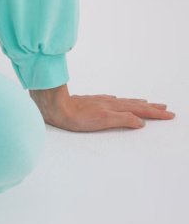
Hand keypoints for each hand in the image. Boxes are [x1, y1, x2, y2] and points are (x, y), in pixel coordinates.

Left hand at [29, 83, 175, 131]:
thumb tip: (140, 122)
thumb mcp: (102, 121)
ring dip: (139, 103)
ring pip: (125, 102)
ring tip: (149, 103)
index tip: (169, 114)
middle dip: (151, 108)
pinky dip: (122, 102)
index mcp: (114, 108)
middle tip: (166, 109)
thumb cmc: (76, 117)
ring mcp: (101, 102)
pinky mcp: (91, 102)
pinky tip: (120, 101)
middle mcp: (110, 103)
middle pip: (135, 105)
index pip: (140, 110)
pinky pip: (113, 101)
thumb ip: (122, 120)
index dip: (155, 113)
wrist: (55, 106)